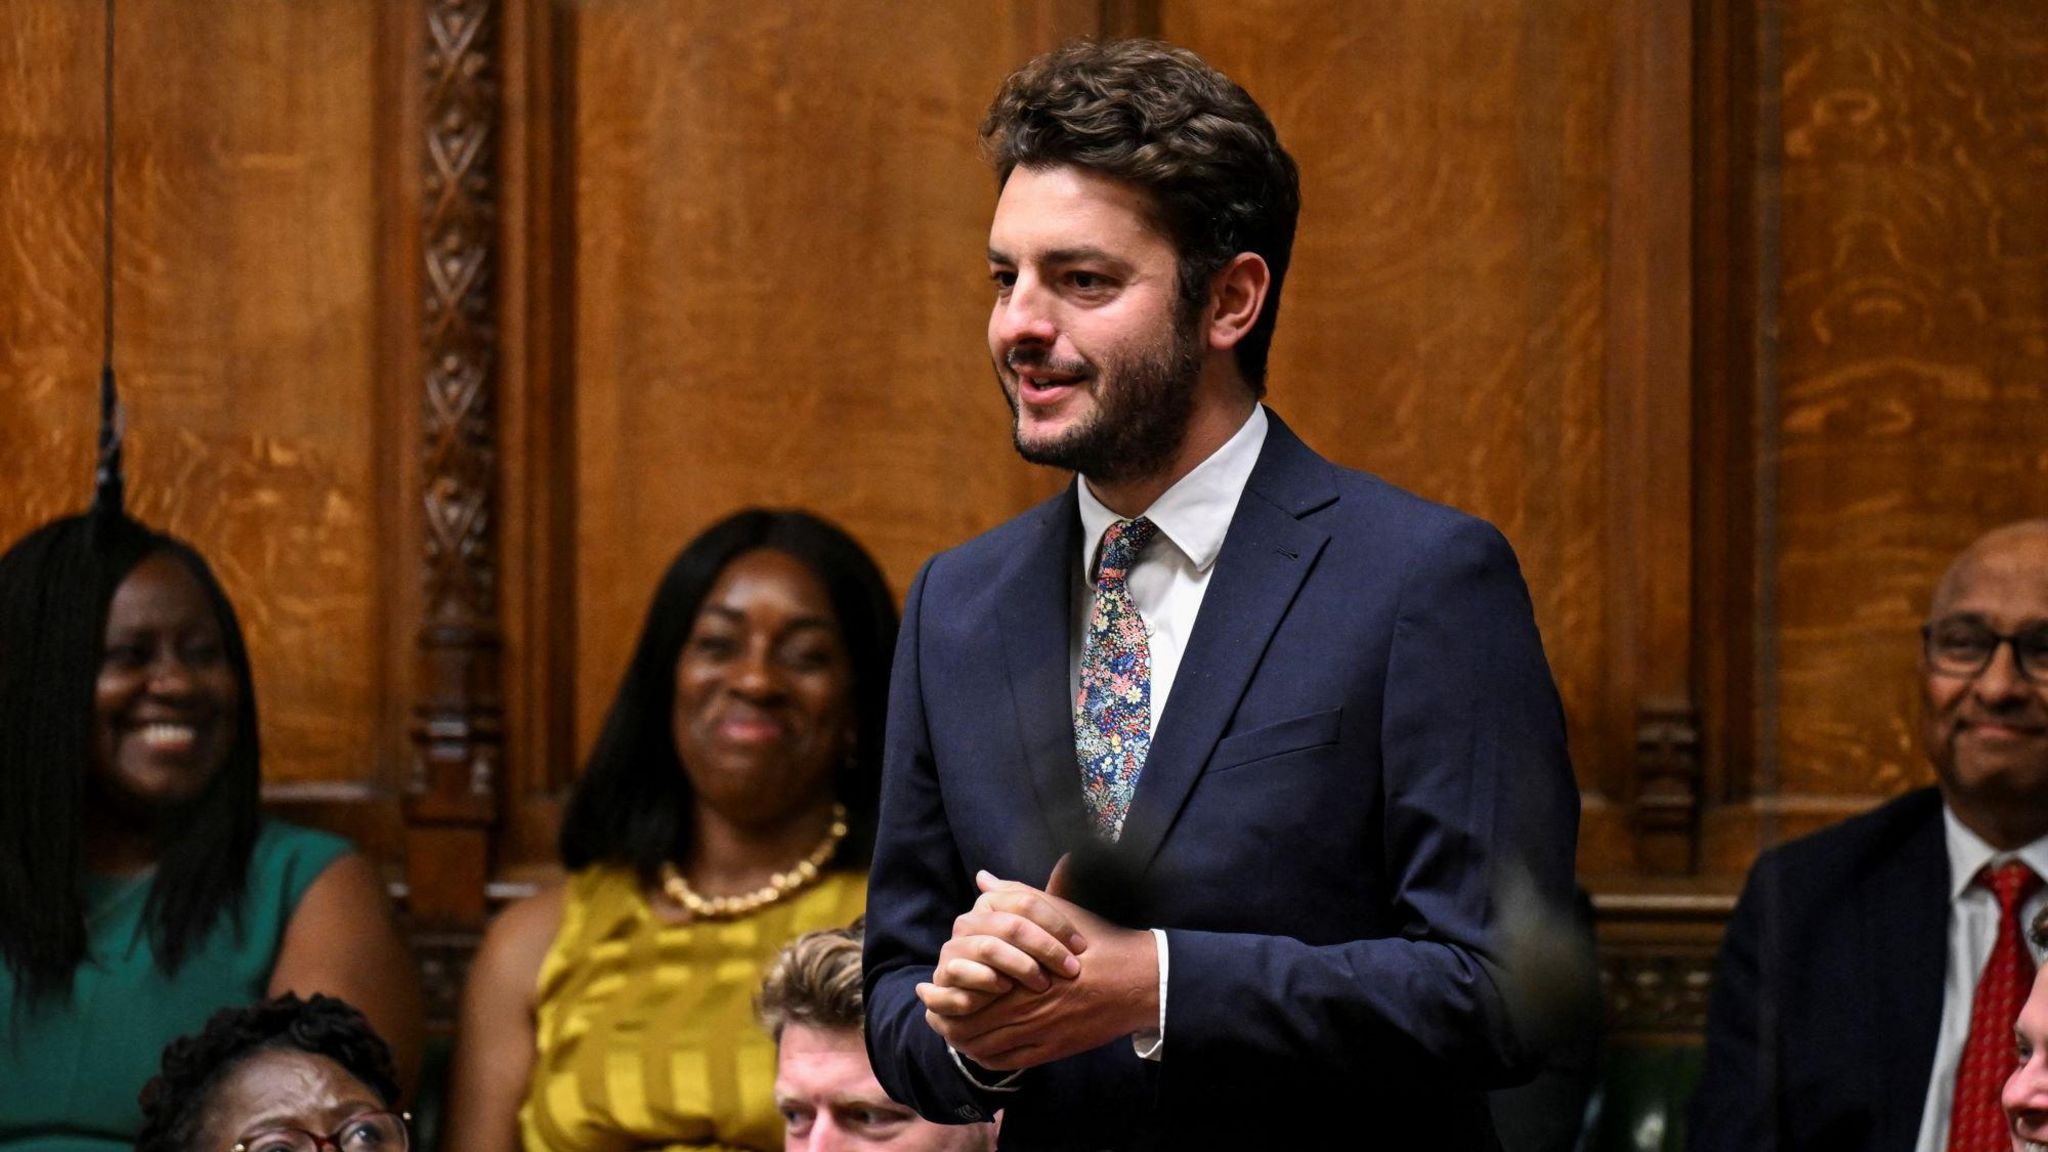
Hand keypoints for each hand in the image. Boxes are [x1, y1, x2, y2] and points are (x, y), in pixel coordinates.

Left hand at [916, 859, 1159, 1070]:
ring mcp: (1038, 1032)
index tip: (932, 989)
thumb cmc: (1098, 942)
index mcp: (1017, 971)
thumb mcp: (1056, 911)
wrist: (1138, 979)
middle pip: (966, 1024)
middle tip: (936, 1015)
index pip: (963, 989)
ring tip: (954, 1034)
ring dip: (963, 1041)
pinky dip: (987, 1059)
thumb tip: (984, 879)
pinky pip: (1007, 1063)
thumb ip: (1015, 895)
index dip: (942, 993)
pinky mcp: (1053, 1051)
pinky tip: (982, 1050)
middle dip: (946, 1021)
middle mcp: (1023, 1006)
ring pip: (983, 1047)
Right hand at [919, 860, 1087, 1017]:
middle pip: (1012, 925)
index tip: (1081, 946)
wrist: (976, 1002)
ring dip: (1022, 967)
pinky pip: (966, 976)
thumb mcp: (1034, 933)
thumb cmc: (1013, 967)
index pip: (1026, 902)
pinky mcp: (943, 979)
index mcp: (989, 905)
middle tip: (1070, 969)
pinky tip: (1006, 992)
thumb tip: (1071, 857)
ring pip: (990, 948)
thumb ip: (1049, 901)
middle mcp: (968, 923)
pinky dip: (988, 985)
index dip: (1057, 923)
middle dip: (1046, 948)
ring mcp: (952, 949)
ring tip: (1042, 984)